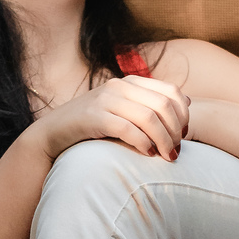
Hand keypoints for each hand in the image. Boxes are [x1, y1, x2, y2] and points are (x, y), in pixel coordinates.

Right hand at [31, 72, 189, 163]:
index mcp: (130, 82)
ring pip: (149, 117)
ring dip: (163, 140)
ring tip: (166, 156)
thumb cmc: (93, 126)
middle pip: (164, 105)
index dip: (184, 115)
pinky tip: (147, 154)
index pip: (171, 92)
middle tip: (175, 151)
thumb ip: (149, 105)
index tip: (183, 136)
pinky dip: (143, 143)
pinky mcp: (94, 117)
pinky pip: (128, 128)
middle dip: (176, 131)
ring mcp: (105, 99)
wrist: (52, 133)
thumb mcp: (123, 110)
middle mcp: (119, 86)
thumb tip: (186, 103)